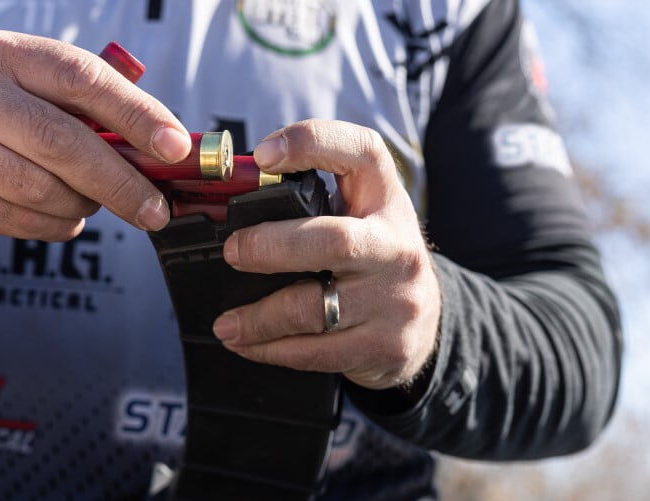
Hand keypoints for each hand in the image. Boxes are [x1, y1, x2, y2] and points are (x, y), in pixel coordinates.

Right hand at [0, 30, 191, 242]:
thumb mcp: (32, 92)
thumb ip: (90, 110)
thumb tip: (165, 149)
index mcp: (5, 53)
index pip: (81, 77)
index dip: (135, 113)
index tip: (175, 147)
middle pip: (62, 141)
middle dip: (120, 181)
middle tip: (156, 209)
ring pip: (41, 189)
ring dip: (84, 205)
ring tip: (94, 203)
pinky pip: (20, 220)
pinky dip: (56, 225)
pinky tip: (63, 216)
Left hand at [211, 120, 441, 389]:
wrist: (424, 323)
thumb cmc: (371, 257)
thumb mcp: (359, 214)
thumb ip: (311, 201)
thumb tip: (229, 200)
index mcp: (385, 197)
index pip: (360, 152)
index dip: (311, 143)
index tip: (263, 154)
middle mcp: (397, 245)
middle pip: (333, 242)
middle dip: (271, 247)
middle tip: (232, 253)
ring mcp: (396, 299)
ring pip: (314, 309)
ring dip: (259, 318)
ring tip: (226, 324)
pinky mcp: (386, 345)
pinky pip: (317, 352)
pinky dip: (272, 350)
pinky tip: (248, 344)